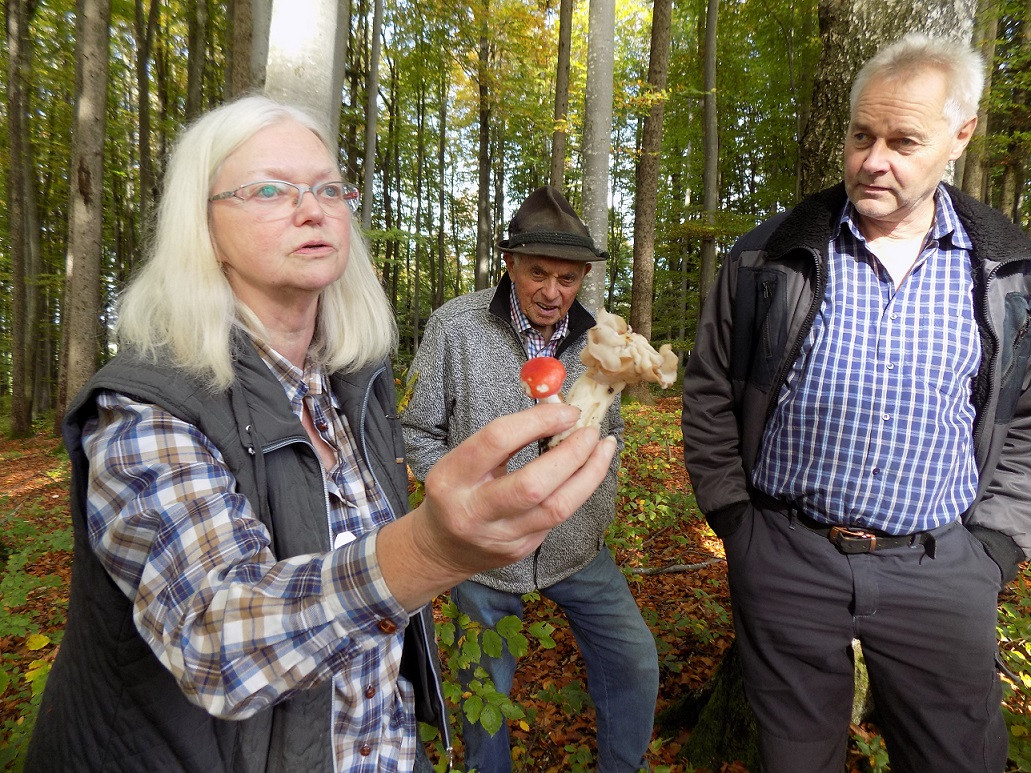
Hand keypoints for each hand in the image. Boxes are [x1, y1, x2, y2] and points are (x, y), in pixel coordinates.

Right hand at [378, 403, 616, 609]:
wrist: (441, 548)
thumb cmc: (456, 491)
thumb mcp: (463, 459)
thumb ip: (505, 438)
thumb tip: (555, 408)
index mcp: (451, 477)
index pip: (498, 440)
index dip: (539, 421)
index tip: (567, 411)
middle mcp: (473, 511)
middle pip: (533, 484)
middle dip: (571, 453)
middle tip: (591, 431)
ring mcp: (499, 536)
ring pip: (555, 509)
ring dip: (588, 475)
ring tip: (603, 449)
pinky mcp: (520, 551)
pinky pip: (556, 519)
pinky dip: (576, 491)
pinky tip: (586, 473)